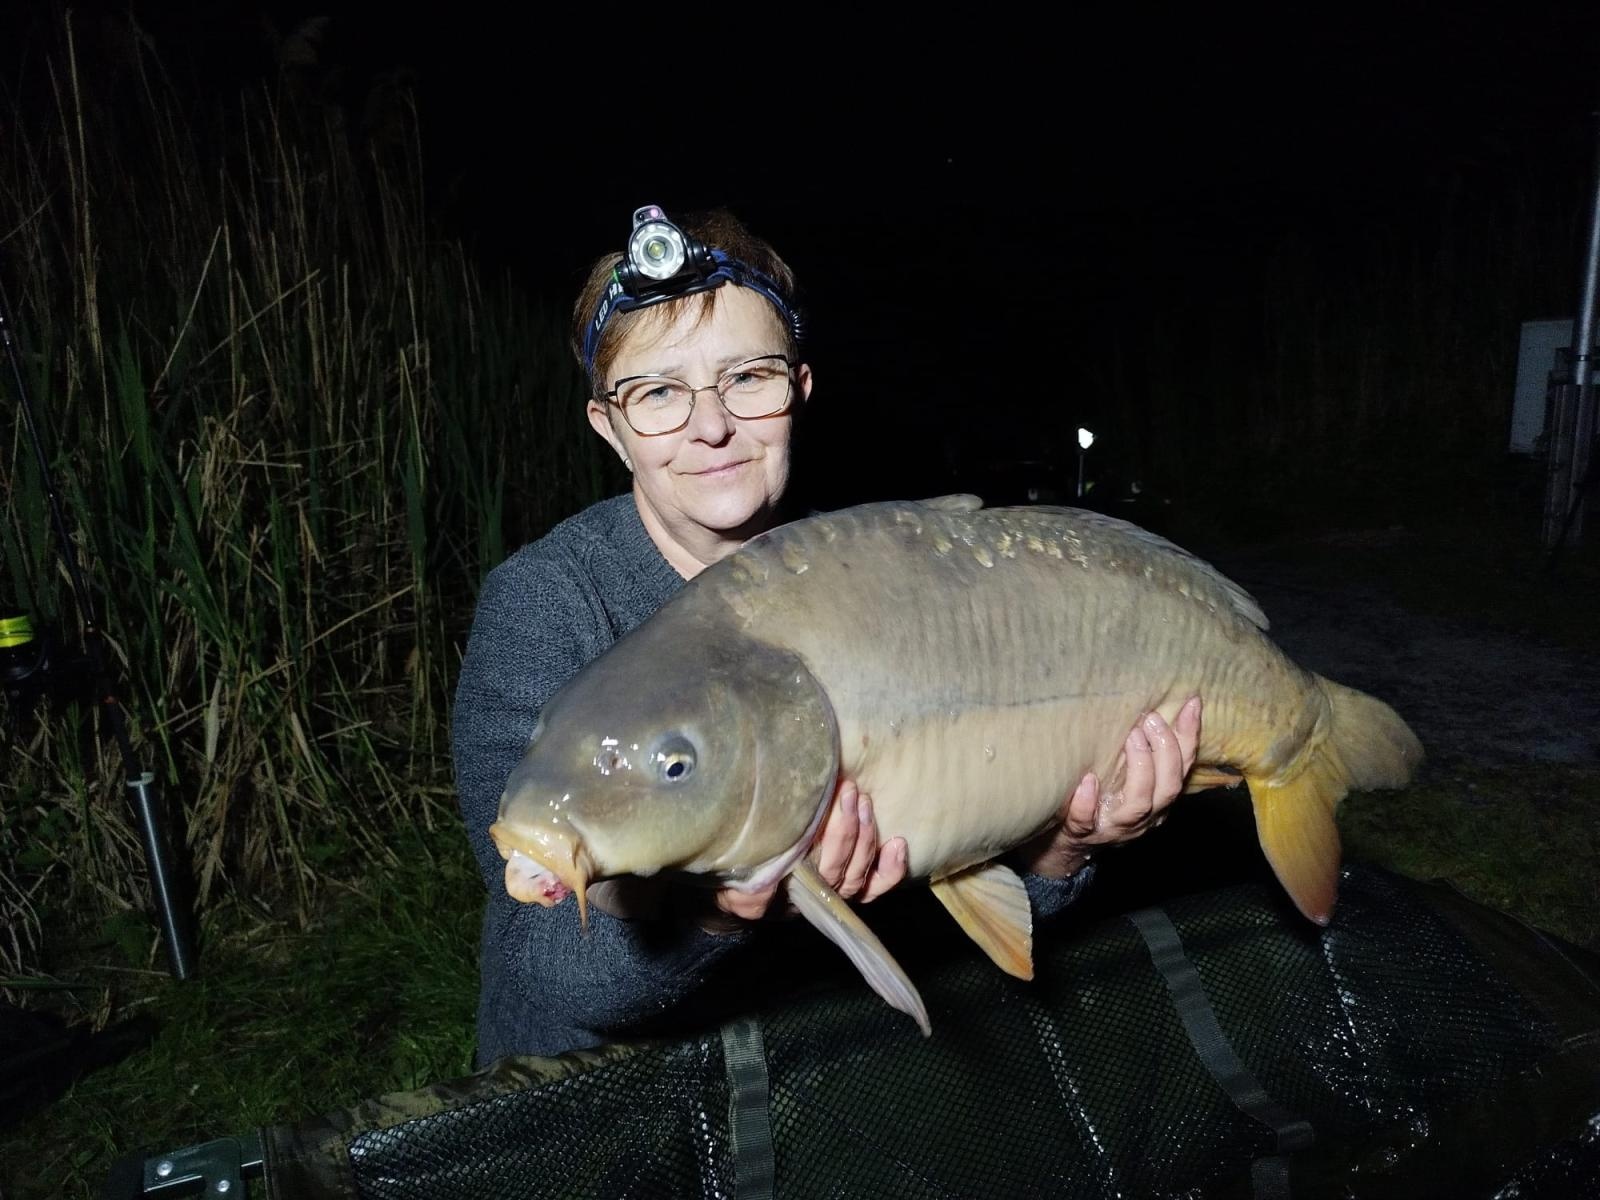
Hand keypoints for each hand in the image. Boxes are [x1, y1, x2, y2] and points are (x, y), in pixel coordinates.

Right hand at [712, 779, 907, 922]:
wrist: (736, 883)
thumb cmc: (735, 873)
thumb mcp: (731, 883)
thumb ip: (746, 893)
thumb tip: (764, 885)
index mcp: (789, 893)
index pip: (819, 875)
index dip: (836, 839)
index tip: (832, 804)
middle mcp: (815, 894)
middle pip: (841, 868)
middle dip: (848, 827)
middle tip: (848, 791)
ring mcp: (835, 889)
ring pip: (859, 872)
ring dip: (866, 836)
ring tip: (862, 801)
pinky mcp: (849, 884)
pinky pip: (876, 887)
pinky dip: (891, 870)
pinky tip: (898, 844)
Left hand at [1018, 695, 1201, 878]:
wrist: (1067, 846)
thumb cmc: (1102, 801)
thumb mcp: (1127, 778)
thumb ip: (1143, 752)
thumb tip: (1154, 706)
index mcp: (1158, 798)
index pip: (1183, 767)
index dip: (1190, 736)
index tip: (1192, 703)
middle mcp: (1144, 815)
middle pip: (1168, 787)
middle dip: (1165, 750)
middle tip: (1151, 718)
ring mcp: (1114, 827)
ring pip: (1138, 804)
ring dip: (1139, 768)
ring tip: (1131, 737)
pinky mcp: (1082, 833)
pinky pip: (1085, 821)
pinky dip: (1087, 802)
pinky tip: (1087, 781)